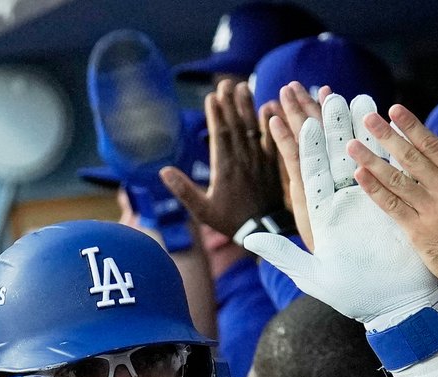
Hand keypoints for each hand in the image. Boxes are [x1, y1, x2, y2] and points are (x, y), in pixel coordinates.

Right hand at [160, 79, 283, 239]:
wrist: (264, 232)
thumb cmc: (230, 222)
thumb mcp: (202, 211)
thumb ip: (184, 190)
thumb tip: (163, 170)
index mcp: (225, 169)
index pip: (220, 135)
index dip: (216, 115)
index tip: (212, 96)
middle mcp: (243, 160)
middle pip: (237, 126)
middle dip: (230, 103)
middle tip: (226, 83)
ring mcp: (260, 161)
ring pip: (253, 128)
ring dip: (248, 107)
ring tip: (243, 87)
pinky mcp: (273, 164)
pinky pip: (272, 139)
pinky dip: (269, 122)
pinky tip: (267, 106)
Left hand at [242, 93, 437, 330]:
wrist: (395, 306)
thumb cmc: (354, 296)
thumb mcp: (312, 274)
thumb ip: (282, 253)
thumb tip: (249, 237)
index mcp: (321, 214)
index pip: (304, 171)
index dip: (296, 143)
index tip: (288, 116)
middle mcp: (344, 201)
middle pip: (330, 153)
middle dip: (323, 122)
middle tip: (315, 90)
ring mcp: (371, 198)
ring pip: (360, 153)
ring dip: (354, 124)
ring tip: (348, 95)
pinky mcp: (396, 201)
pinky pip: (390, 165)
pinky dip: (385, 142)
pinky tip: (383, 119)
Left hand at [345, 103, 437, 297]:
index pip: (433, 144)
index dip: (412, 126)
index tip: (395, 111)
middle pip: (410, 156)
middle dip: (387, 135)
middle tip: (367, 118)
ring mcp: (431, 209)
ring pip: (397, 179)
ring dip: (372, 160)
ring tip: (353, 146)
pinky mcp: (419, 232)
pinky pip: (392, 206)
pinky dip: (376, 190)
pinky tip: (361, 176)